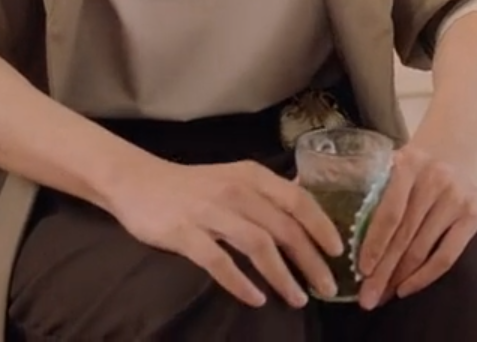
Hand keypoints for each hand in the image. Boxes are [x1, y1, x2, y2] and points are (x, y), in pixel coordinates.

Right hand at [106, 156, 344, 308]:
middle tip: (327, 287)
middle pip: (284, 228)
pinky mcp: (185, 233)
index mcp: (253, 177)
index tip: (338, 252)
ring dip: (282, 276)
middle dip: (310, 261)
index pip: (298, 201)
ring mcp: (210, 212)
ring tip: (298, 299)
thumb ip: (269, 190)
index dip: (321, 227)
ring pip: (258, 246)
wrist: (138, 182)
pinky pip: (219, 262)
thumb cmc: (194, 185)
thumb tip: (307, 199)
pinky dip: (240, 282)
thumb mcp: (236, 177)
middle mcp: (237, 191)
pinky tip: (256, 299)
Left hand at [354, 143, 476, 308]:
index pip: (390, 213)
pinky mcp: (474, 214)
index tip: (361, 271)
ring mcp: (458, 196)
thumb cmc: (410, 171)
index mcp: (408, 164)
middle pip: (404, 236)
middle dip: (383, 271)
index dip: (375, 245)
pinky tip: (406, 288)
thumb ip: (370, 192)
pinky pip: (446, 256)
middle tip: (367, 299)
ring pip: (423, 249)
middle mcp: (436, 178)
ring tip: (382, 296)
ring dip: (400, 278)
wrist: (451, 154)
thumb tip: (342, 241)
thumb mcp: (389, 167)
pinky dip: (425, 277)